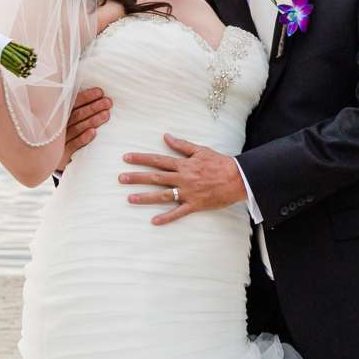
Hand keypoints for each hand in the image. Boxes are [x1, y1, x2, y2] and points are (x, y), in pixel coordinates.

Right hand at [61, 86, 109, 164]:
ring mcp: (60, 140)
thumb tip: (96, 96)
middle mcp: (58, 126)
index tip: (100, 92)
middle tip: (108, 103)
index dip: (87, 97)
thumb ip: (74, 109)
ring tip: (106, 115)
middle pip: (77, 115)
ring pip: (78, 128)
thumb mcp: (64, 120)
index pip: (73, 103)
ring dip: (92, 120)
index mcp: (58, 115)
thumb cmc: (62, 135)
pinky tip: (93, 132)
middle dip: (93, 107)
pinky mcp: (63, 153)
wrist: (47, 158)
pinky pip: (74, 145)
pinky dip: (83, 138)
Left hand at [119, 134, 247, 224]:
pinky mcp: (195, 205)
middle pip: (156, 177)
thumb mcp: (200, 150)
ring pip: (163, 195)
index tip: (126, 158)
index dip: (141, 158)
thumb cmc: (220, 163)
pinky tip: (154, 221)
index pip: (158, 160)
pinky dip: (167, 217)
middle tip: (121, 178)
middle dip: (137, 177)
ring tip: (130, 198)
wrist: (238, 178)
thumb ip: (182, 145)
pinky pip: (179, 212)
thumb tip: (166, 137)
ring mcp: (188, 192)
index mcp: (184, 164)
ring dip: (145, 197)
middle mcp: (183, 178)